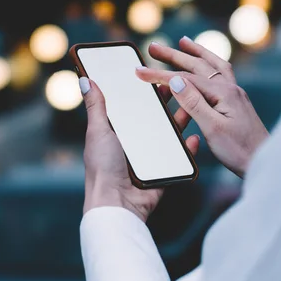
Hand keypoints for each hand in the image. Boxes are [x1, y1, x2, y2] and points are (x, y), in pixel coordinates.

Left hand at [79, 77, 199, 222]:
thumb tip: (85, 80)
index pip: (132, 108)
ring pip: (169, 136)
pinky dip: (188, 149)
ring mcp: (150, 159)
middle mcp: (134, 145)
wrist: (117, 203)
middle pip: (153, 119)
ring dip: (180, 121)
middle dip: (165, 103)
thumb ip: (95, 107)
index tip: (152, 76)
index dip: (142, 94)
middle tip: (177, 86)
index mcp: (117, 134)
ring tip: (190, 104)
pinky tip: (194, 137)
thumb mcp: (97, 132)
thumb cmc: (102, 168)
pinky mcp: (163, 172)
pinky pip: (180, 159)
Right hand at [136, 37, 268, 177]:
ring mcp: (235, 95)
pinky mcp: (236, 103)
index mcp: (223, 93)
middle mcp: (230, 89)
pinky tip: (206, 67)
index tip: (139, 71)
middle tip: (153, 47)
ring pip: (213, 66)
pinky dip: (210, 65)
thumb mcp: (213, 129)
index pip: (185, 79)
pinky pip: (221, 75)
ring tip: (183, 43)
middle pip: (198, 65)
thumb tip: (176, 80)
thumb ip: (194, 103)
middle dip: (174, 55)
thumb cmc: (239, 151)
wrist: (265, 162)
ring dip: (196, 53)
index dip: (160, 74)